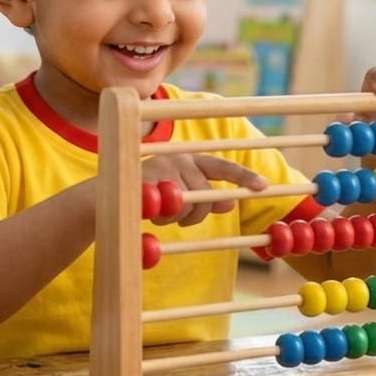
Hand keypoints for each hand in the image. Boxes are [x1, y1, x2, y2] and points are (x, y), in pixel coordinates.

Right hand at [141, 153, 267, 226]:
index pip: (221, 166)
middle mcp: (180, 157)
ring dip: (177, 217)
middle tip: (181, 218)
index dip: (243, 176)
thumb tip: (230, 205)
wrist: (112, 195)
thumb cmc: (149, 196)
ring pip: (189, 204)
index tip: (264, 185)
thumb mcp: (180, 196)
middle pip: (206, 194)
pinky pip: (172, 207)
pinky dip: (165, 217)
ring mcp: (165, 165)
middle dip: (197, 214)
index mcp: (190, 159)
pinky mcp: (151, 177)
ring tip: (161, 212)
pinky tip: (154, 212)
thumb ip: (205, 198)